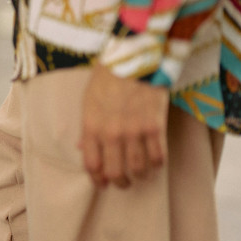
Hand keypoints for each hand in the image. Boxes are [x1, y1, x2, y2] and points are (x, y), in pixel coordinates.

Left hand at [79, 64, 167, 187]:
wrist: (134, 57)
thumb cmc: (108, 77)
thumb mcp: (89, 101)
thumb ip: (87, 127)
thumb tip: (82, 149)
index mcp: (91, 126)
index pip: (92, 164)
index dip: (97, 179)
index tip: (103, 184)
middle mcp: (111, 133)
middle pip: (115, 173)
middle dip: (119, 182)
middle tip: (123, 182)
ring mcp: (134, 131)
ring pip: (138, 169)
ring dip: (139, 177)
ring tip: (140, 175)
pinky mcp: (155, 126)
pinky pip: (158, 157)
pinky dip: (157, 165)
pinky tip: (155, 163)